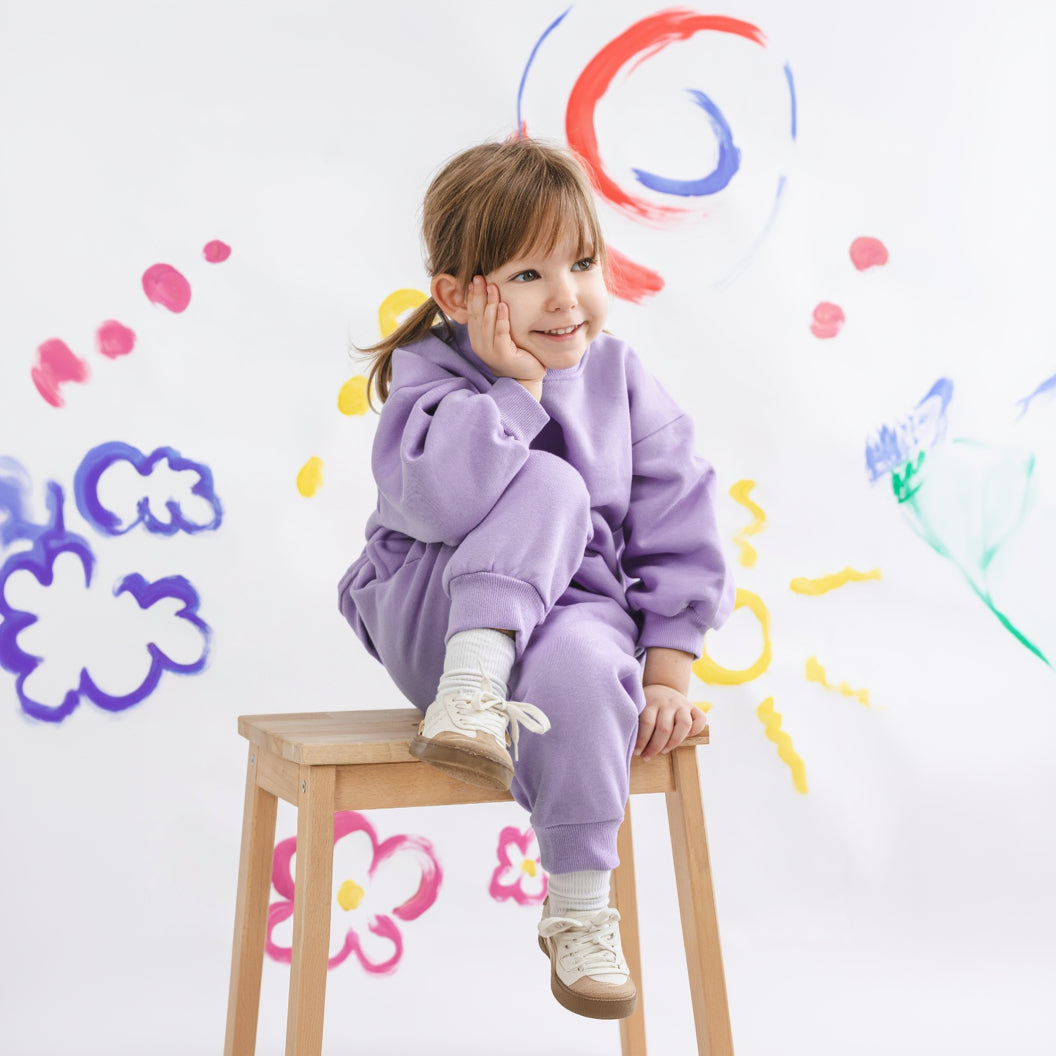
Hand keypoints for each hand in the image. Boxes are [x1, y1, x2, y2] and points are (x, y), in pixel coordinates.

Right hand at [466, 276, 544, 394]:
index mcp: (476, 339)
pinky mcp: (502, 355)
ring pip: (488, 322)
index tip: (475, 279)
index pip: (472, 313)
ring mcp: (490, 351)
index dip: (473, 295)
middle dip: (479, 295)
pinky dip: (502, 318)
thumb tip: (490, 296)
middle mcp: (480, 345)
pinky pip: (501, 333)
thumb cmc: (515, 353)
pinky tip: (504, 305)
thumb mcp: (500, 335)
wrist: (526, 375)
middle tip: (480, 277)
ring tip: (493, 286)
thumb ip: (493, 320)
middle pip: (478, 315)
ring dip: (490, 303)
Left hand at [635, 684, 706, 760]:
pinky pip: (700, 719)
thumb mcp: (639, 708)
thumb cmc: (648, 704)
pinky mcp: (693, 706)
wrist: (662, 686)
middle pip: (664, 728)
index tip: (637, 752)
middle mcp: (668, 702)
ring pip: (684, 725)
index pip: (647, 723)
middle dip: (655, 747)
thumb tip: (632, 745)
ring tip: (664, 751)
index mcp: (651, 702)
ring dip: (674, 742)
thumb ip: (637, 722)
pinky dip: (696, 730)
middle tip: (647, 756)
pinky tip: (686, 738)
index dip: (642, 741)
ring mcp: (682, 704)